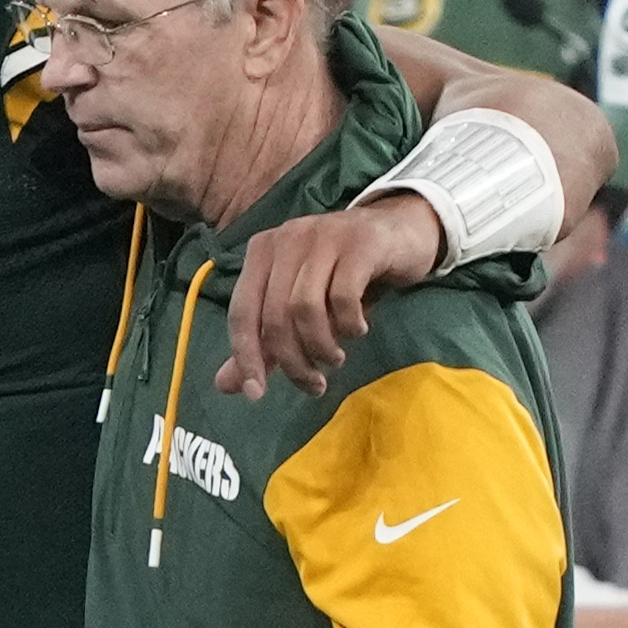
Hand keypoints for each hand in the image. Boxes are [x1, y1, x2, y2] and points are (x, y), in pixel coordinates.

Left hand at [216, 193, 441, 398]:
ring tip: (335, 357)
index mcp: (262, 251)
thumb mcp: (302, 305)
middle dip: (292, 360)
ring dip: (320, 346)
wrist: (401, 232)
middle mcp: (287, 239)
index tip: (257, 394)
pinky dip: (349, 324)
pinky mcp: (360, 244)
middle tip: (314, 384)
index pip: (241, 311)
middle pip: (274, 314)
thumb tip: (226, 385)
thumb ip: (264, 342)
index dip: (245, 356)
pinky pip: (344, 296)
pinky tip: (358, 329)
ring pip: (306, 307)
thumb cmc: (344, 273)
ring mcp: (323, 236)